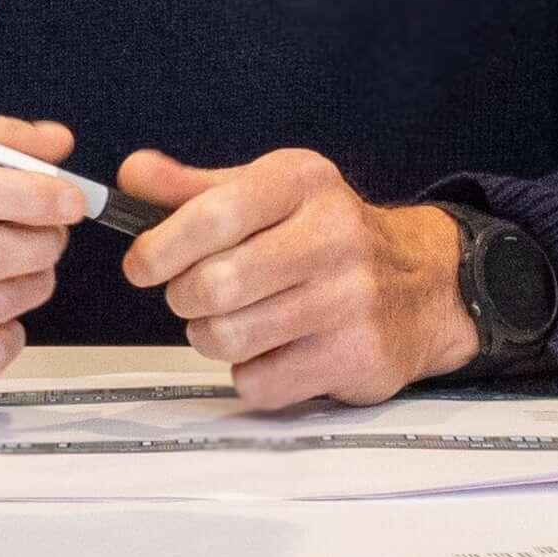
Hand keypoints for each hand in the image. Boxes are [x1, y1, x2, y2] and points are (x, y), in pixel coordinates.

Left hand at [119, 147, 473, 409]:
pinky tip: (271, 351)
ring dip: (210, 336)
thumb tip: (133, 174)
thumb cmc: (330, 237)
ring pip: (229, 337)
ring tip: (230, 321)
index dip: (160, 247)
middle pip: (213, 284)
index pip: (214, 214)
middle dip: (184, 297)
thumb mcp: (270, 193)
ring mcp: (347, 301)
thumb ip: (195, 187)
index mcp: (302, 184)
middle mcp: (332, 236)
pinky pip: (259, 382)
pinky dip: (249, 374)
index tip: (143, 265)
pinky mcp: (353, 357)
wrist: (424, 285)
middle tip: (193, 295)